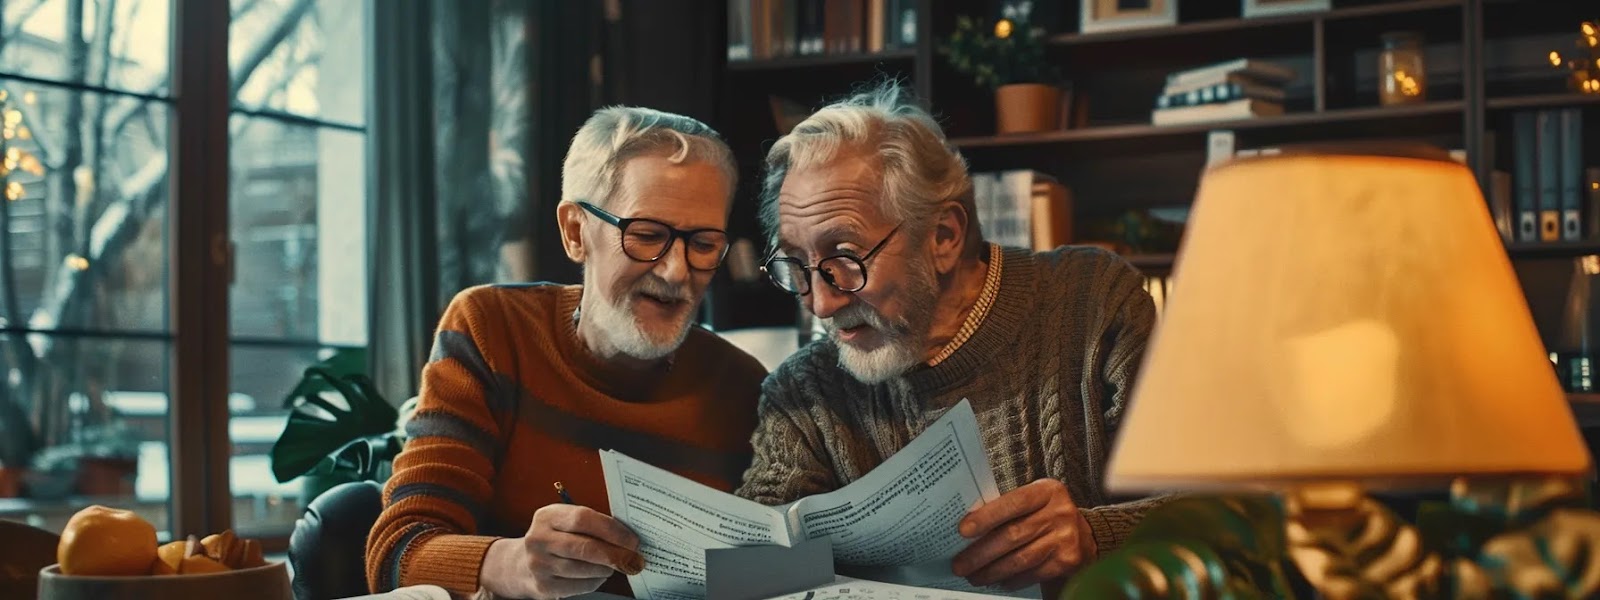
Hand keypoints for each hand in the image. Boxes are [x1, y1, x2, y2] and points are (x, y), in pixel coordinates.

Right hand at [479, 504, 644, 598]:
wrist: (520, 564)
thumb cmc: (555, 538)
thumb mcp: (565, 522)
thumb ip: (592, 524)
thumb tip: (628, 537)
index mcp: (547, 516)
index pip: (583, 518)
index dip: (612, 530)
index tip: (632, 539)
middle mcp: (539, 539)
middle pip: (585, 547)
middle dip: (615, 554)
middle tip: (635, 559)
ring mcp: (538, 564)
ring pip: (584, 569)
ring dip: (607, 568)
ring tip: (616, 565)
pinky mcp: (542, 586)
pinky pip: (579, 586)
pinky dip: (595, 581)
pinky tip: (599, 575)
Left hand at [951, 479, 1095, 590]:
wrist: (1086, 536)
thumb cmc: (1047, 516)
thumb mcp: (1034, 502)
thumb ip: (1008, 508)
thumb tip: (969, 528)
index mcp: (1047, 491)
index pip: (1013, 502)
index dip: (986, 517)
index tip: (962, 530)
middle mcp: (1059, 512)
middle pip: (1013, 534)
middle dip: (981, 553)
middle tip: (959, 565)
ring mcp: (1065, 538)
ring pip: (1020, 558)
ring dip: (992, 571)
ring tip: (974, 576)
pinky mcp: (1067, 561)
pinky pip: (1032, 573)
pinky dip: (1011, 579)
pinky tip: (998, 581)